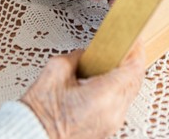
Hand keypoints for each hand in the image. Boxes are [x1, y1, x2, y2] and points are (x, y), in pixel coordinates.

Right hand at [21, 43, 145, 137]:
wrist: (32, 135)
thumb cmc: (40, 113)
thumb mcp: (55, 71)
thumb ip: (77, 57)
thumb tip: (86, 54)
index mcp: (104, 96)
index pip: (133, 69)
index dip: (136, 51)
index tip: (134, 39)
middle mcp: (113, 112)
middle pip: (135, 82)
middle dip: (132, 62)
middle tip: (124, 47)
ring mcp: (111, 124)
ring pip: (129, 94)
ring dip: (126, 77)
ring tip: (114, 62)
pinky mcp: (106, 130)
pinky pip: (120, 105)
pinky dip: (118, 91)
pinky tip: (106, 81)